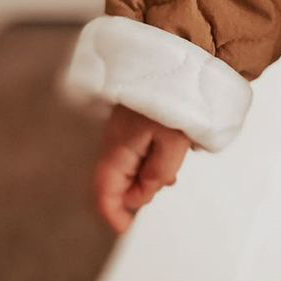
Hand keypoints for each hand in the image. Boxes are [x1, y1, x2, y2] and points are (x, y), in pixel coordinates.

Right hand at [93, 103, 190, 233]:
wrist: (177, 52)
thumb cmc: (175, 95)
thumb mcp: (173, 141)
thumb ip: (158, 174)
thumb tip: (142, 195)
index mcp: (117, 149)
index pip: (103, 192)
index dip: (112, 213)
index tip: (125, 228)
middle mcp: (114, 142)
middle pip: (114, 182)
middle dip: (132, 196)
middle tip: (156, 194)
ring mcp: (123, 131)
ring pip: (126, 167)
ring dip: (143, 178)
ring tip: (168, 176)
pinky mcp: (135, 122)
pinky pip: (135, 151)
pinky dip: (148, 163)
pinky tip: (167, 161)